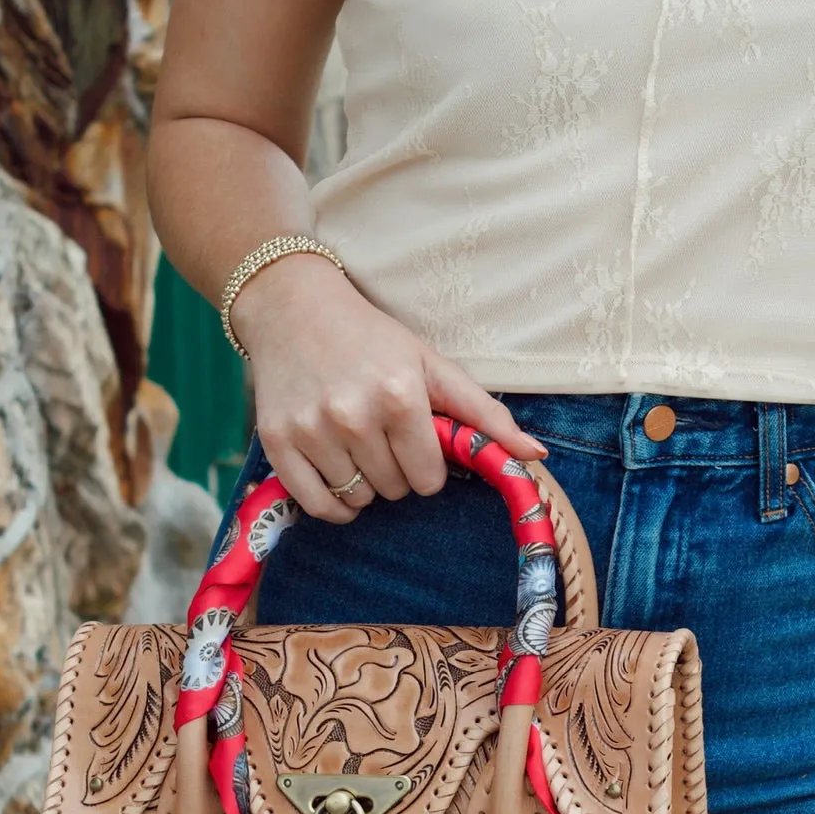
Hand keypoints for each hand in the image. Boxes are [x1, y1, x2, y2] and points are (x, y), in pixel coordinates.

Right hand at [230, 255, 545, 521]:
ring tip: (356, 443)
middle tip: (383, 434)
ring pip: (357, 499)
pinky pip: (317, 504)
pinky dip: (332, 503)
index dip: (428, 465)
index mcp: (400, 395)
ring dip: (364, 484)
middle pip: (394, 490)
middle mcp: (353, 415)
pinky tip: (337, 474)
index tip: (416, 440)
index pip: (429, 478)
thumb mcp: (433, 365)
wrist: (293, 309)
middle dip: (396, 470)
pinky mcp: (277, 441)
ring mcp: (311, 429)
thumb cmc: (372, 338)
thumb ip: (485, 415)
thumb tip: (538, 455)